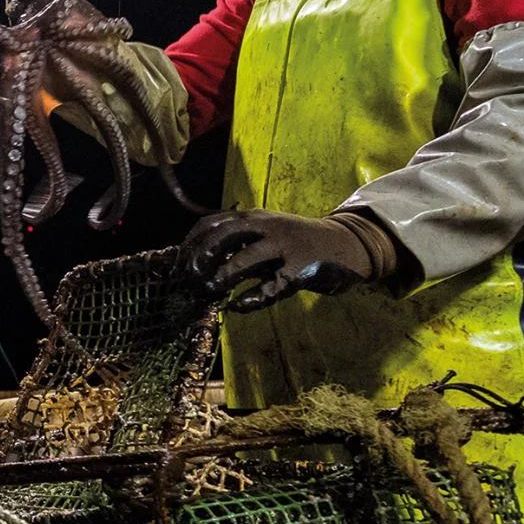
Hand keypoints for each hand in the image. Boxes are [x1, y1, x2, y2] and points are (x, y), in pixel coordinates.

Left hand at [180, 209, 379, 310]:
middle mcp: (267, 227)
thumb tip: (197, 261)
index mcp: (254, 218)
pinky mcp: (302, 269)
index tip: (178, 265)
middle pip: (225, 234)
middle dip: (202, 254)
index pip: (212, 223)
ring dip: (224, 275)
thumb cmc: (296, 242)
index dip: (190, 244)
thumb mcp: (265, 234)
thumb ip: (237, 244)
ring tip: (210, 290)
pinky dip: (252, 298)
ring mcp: (286, 246)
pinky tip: (236, 306)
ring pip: (248, 258)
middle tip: (189, 277)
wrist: (346, 244)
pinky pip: (273, 285)